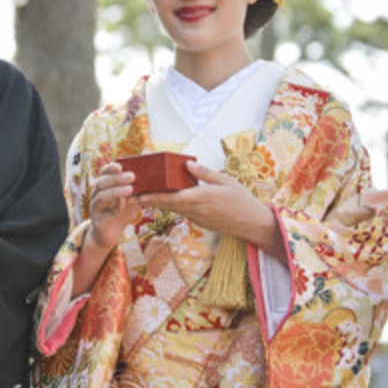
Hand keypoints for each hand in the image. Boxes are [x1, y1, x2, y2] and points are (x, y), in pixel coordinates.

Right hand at [85, 162, 139, 252]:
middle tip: (132, 176)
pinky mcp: (96, 218)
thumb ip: (138, 190)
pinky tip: (124, 203)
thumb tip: (151, 179)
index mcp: (104, 186)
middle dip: (117, 178)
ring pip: (101, 195)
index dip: (110, 168)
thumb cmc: (122, 212)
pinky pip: (104, 211)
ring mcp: (95, 206)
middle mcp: (96, 193)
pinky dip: (115, 206)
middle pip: (102, 182)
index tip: (120, 165)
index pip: (104, 173)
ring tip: (130, 189)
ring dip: (116, 191)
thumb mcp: (132, 199)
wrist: (111, 233)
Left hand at [141, 160, 283, 257]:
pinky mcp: (200, 222)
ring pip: (174, 209)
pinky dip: (172, 206)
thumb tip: (187, 163)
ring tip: (145, 194)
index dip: (154, 197)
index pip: (173, 198)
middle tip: (134, 193)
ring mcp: (198, 218)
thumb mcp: (226, 181)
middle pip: (168, 205)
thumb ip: (205, 173)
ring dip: (160, 203)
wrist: (253, 224)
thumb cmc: (242, 200)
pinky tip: (166, 198)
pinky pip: (182, 212)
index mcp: (202, 197)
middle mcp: (197, 210)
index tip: (140, 195)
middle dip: (151, 200)